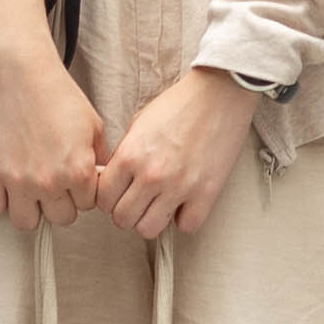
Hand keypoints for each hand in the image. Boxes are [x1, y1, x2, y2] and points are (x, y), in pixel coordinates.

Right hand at [0, 31, 107, 229]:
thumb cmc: (59, 95)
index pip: (88, 205)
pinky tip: (10, 186)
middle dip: (61, 202)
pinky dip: (2, 201)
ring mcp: (18, 180)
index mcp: (78, 171)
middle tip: (56, 182)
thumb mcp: (94, 126)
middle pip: (61, 218)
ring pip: (27, 223)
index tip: (75, 177)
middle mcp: (49, 181)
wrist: (24, 74)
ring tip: (33, 191)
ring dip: (32, 209)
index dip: (84, 191)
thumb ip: (100, 159)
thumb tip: (100, 180)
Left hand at [97, 68, 257, 238]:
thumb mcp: (139, 124)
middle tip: (138, 201)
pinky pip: (187, 226)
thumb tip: (114, 180)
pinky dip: (185, 218)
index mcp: (130, 156)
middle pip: (122, 219)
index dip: (108, 199)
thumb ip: (124, 154)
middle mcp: (151, 175)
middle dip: (127, 212)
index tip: (118, 195)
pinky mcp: (206, 193)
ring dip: (151, 220)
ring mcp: (179, 187)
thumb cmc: (179, 105)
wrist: (219, 94)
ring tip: (160, 205)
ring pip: (148, 229)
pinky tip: (186, 203)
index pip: (103, 199)